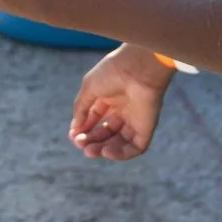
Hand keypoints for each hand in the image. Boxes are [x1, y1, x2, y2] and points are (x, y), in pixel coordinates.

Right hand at [71, 45, 171, 160]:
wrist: (137, 67)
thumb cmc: (113, 72)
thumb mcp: (89, 88)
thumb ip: (81, 109)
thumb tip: (75, 131)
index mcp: (110, 98)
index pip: (95, 120)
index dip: (84, 129)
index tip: (74, 136)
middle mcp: (123, 110)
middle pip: (106, 133)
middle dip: (92, 141)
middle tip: (81, 145)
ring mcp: (135, 120)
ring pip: (119, 143)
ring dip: (103, 150)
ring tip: (90, 151)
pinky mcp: (146, 128)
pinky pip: (135, 148)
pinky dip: (121, 154)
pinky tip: (106, 151)